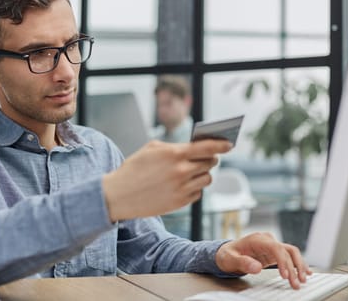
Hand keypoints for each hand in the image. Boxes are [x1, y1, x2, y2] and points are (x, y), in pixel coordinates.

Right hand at [102, 139, 230, 220]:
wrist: (119, 195)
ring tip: (193, 171)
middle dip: (209, 158)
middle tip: (206, 157)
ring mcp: (182, 189)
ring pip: (207, 179)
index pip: (208, 147)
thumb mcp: (152, 149)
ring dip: (203, 173)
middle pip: (210, 163)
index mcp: (174, 154)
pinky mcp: (180, 203)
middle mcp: (181, 171)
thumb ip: (175, 146)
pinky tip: (183, 184)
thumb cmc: (134, 168)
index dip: (221, 144)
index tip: (229, 144)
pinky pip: (198, 192)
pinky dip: (194, 187)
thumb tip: (195, 147)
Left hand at [215, 232, 311, 288]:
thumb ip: (242, 262)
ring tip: (302, 280)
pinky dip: (298, 264)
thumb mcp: (230, 259)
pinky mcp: (274, 253)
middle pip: (287, 250)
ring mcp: (272, 246)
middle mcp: (267, 240)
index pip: (276, 248)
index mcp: (257, 239)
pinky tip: (306, 272)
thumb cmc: (228, 255)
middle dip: (294, 267)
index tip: (285, 275)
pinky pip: (289, 257)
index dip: (283, 261)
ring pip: (291, 253)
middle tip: (296, 283)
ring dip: (299, 266)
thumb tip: (257, 267)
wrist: (227, 252)